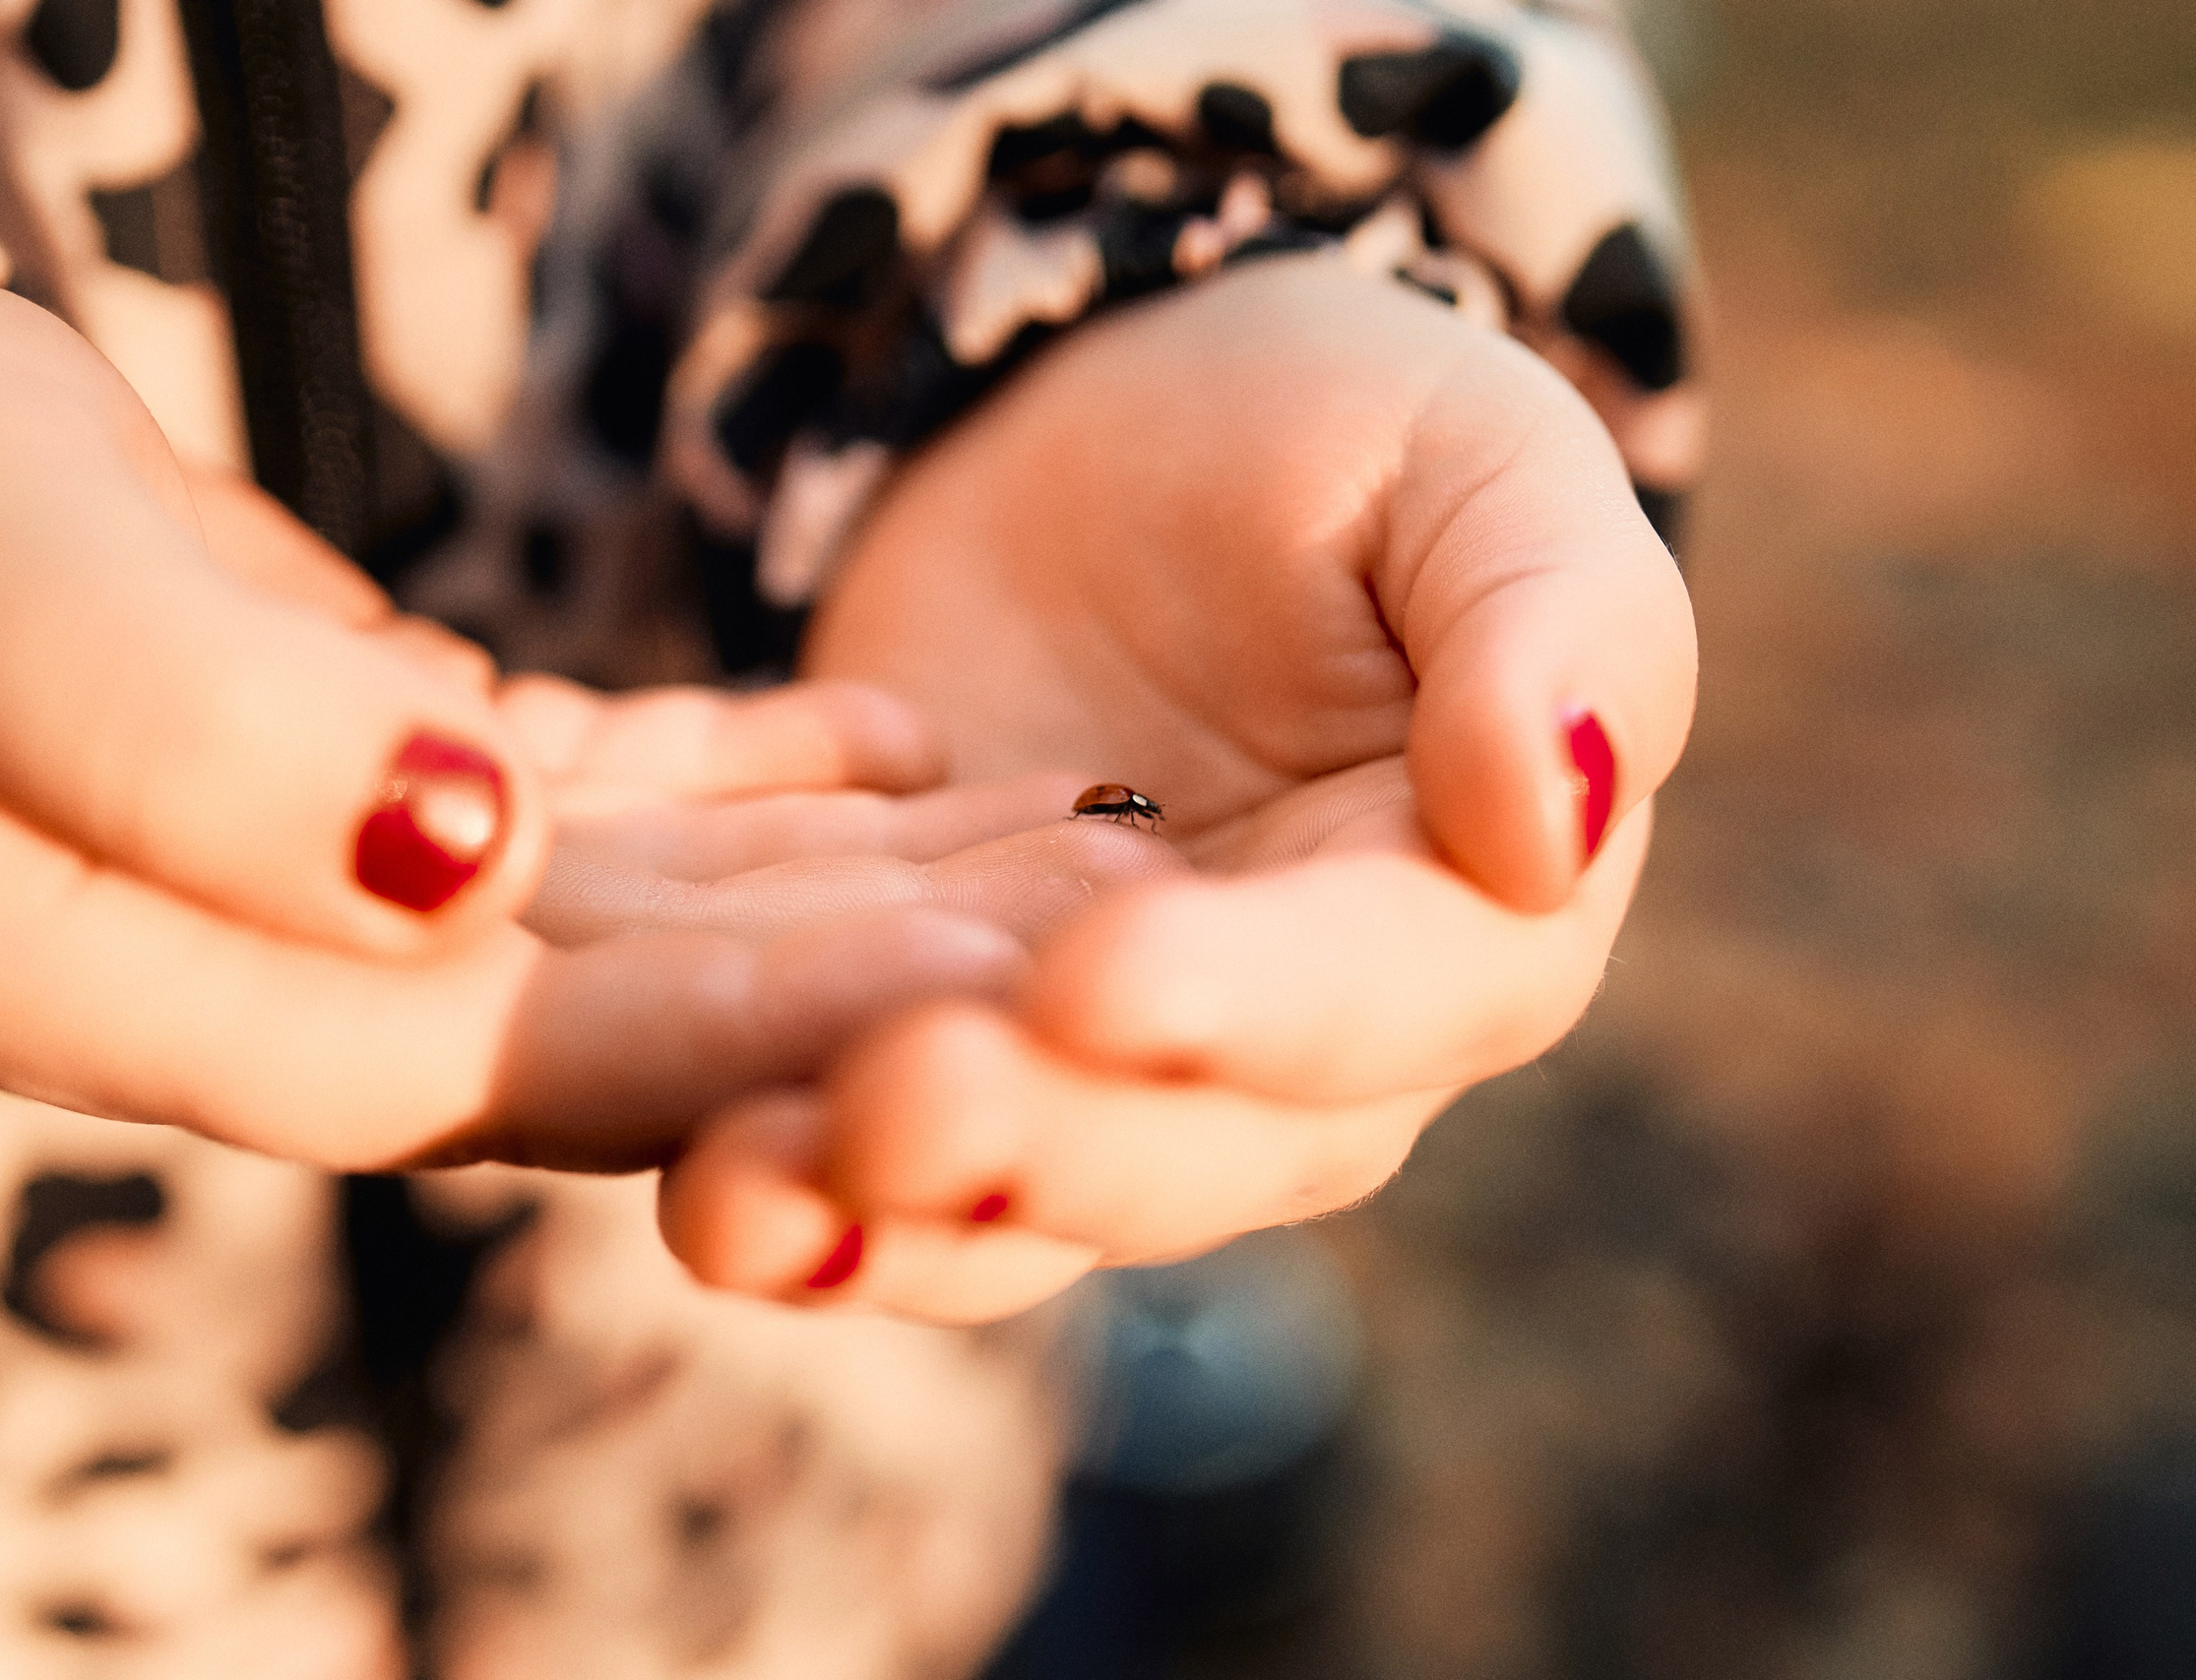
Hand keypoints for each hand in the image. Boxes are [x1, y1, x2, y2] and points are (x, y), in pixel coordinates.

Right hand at [0, 244, 1106, 1168]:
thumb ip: (200, 756)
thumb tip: (462, 868)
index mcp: (170, 994)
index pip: (523, 1055)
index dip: (766, 1019)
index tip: (994, 962)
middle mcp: (266, 978)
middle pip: (633, 1009)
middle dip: (878, 969)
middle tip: (1118, 902)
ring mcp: (316, 887)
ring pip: (645, 911)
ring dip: (859, 873)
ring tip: (1068, 821)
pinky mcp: (348, 780)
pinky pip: (593, 807)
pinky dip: (747, 772)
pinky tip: (895, 737)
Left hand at [658, 255, 1697, 1319]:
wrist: (1115, 444)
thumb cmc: (1336, 436)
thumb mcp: (1476, 464)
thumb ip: (1557, 623)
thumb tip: (1552, 824)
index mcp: (1469, 917)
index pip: (1381, 994)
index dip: (1250, 1005)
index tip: (1101, 975)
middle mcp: (1303, 1055)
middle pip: (1184, 1149)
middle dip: (1038, 1142)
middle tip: (893, 1103)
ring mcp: (1113, 1080)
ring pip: (1018, 1203)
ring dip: (884, 1221)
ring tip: (740, 1194)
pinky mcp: (947, 1054)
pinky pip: (878, 1159)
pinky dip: (795, 1193)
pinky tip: (693, 1186)